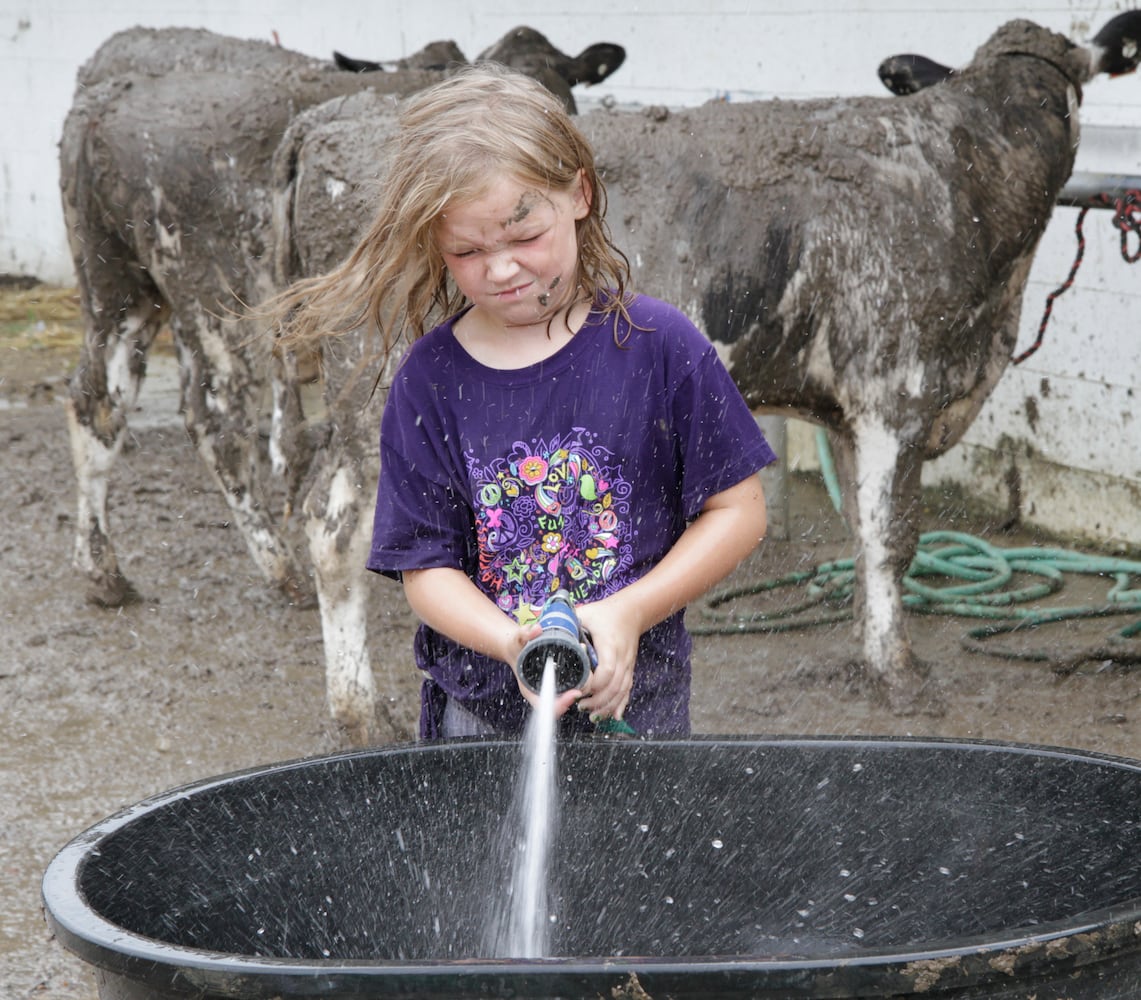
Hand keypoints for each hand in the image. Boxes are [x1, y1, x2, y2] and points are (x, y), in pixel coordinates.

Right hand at [509, 621, 582, 717]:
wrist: (517, 646)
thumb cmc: (516, 646)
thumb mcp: (518, 639)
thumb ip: (525, 634)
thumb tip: (536, 629)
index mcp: (531, 689)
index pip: (546, 707)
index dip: (561, 704)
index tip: (574, 694)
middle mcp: (542, 692)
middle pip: (563, 702)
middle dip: (577, 691)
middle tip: (587, 675)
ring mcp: (552, 687)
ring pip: (571, 693)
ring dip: (583, 681)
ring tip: (585, 660)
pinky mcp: (559, 681)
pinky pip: (573, 684)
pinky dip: (582, 676)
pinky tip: (585, 661)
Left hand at [573, 596, 641, 721]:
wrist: (631, 611)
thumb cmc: (605, 613)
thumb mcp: (585, 613)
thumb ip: (565, 620)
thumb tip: (539, 623)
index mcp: (609, 645)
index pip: (605, 671)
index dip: (592, 684)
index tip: (578, 688)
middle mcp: (622, 657)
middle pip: (613, 687)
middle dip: (597, 701)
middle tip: (579, 706)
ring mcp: (628, 665)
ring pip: (621, 692)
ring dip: (607, 706)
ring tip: (590, 714)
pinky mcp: (630, 669)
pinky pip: (627, 691)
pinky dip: (620, 705)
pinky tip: (613, 717)